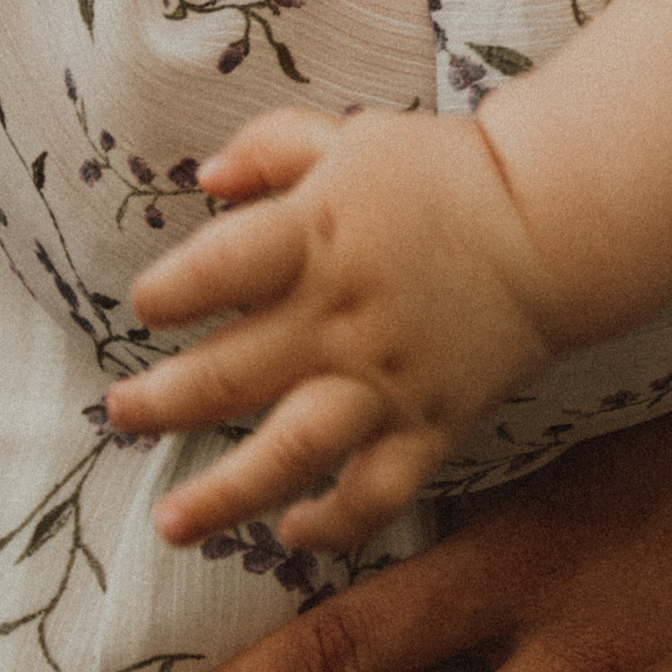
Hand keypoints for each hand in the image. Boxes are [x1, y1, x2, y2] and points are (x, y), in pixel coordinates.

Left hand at [111, 105, 555, 552]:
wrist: (551, 223)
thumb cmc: (440, 175)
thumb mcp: (349, 137)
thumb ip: (270, 149)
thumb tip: (205, 179)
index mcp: (317, 235)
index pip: (222, 267)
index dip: (171, 291)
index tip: (144, 307)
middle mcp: (342, 317)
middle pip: (234, 372)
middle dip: (164, 401)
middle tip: (120, 415)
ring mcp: (385, 380)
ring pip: (294, 451)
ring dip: (226, 494)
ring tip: (171, 522)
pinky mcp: (428, 425)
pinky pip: (378, 493)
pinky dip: (336, 525)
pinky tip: (292, 534)